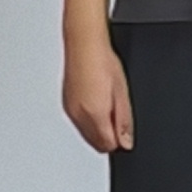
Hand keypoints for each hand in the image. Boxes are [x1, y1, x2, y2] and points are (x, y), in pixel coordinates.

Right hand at [61, 32, 133, 153]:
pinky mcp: (66, 104)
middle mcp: (79, 116)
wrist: (84, 46)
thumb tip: (126, 143)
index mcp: (95, 115)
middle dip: (108, 136)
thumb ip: (124, 122)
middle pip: (96, 143)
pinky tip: (94, 99)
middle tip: (115, 113)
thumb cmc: (103, 63)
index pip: (108, 145)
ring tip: (105, 102)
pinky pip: (78, 122)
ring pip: (86, 134)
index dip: (119, 138)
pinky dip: (87, 119)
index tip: (122, 124)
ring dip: (97, 127)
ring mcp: (70, 111)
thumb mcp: (123, 94)